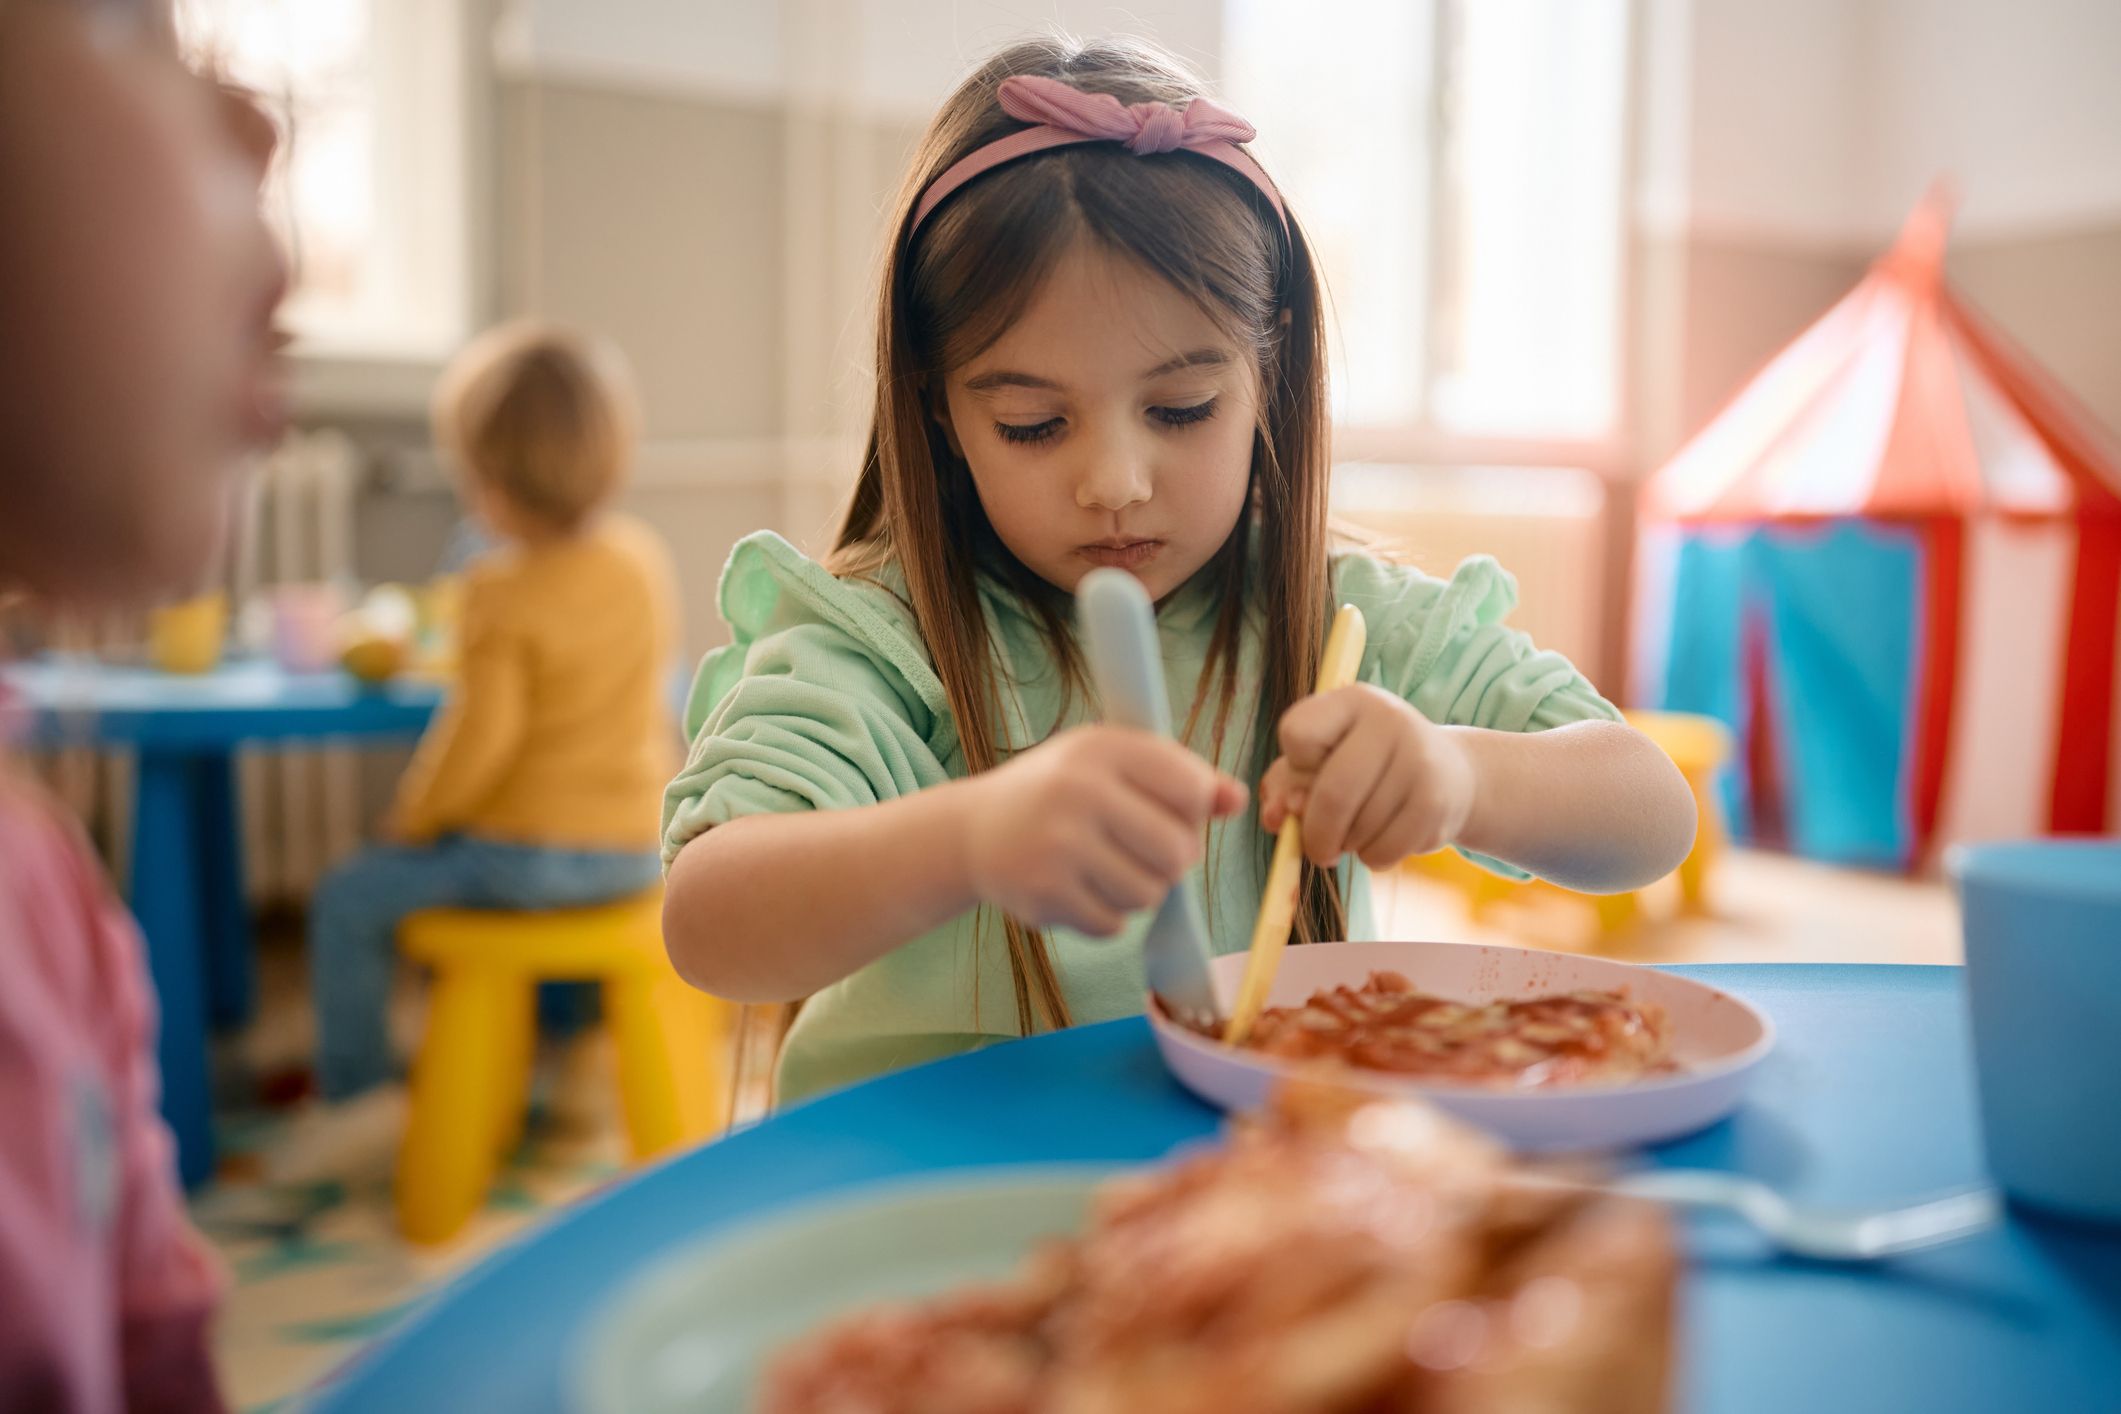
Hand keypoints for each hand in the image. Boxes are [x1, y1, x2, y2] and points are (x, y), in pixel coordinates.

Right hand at [962, 726, 1247, 936]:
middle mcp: (1077, 791)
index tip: (1171, 811)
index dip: (1194, 810)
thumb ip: (1180, 778)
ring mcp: (1058, 845)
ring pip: (1150, 894)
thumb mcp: (1114, 764)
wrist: (974, 830)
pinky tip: (1079, 888)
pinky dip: (1107, 915)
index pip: (1192, 788)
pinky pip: (1115, 924)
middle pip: (1179, 851)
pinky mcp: (1043, 893)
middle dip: (1173, 860)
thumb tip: (1238, 800)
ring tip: (1106, 867)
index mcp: (1102, 748)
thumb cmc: (1059, 791)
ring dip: (1139, 889)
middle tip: (1144, 851)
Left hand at [1258, 685, 1475, 866]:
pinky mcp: (1437, 802)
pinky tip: (1383, 838)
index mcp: (1352, 700)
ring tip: (1359, 830)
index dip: (1295, 765)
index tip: (1312, 773)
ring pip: (1359, 829)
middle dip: (1316, 833)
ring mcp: (1419, 760)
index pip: (1297, 733)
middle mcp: (1389, 720)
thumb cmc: (1367, 766)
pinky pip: (1384, 850)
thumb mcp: (1321, 760)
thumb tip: (1276, 817)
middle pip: (1333, 792)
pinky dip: (1373, 857)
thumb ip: (1284, 784)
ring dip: (1347, 845)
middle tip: (1318, 848)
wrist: (1450, 774)